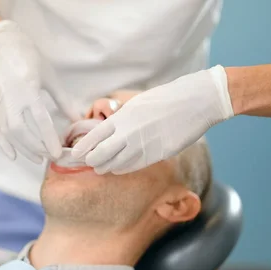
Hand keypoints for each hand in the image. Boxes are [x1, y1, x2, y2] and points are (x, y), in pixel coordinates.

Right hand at [0, 20, 78, 162]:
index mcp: (27, 88)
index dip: (49, 139)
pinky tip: (13, 155)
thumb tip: (78, 119)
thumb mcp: (49, 77)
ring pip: (6, 132)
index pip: (39, 120)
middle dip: (35, 147)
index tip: (58, 153)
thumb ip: (63, 100)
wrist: (0, 45)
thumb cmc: (29, 58)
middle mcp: (9, 97)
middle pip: (20, 130)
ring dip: (22, 148)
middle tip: (49, 157)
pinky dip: (2, 144)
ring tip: (37, 158)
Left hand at [72, 66, 233, 174]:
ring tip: (101, 168)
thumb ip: (122, 119)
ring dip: (106, 167)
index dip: (83, 148)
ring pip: (116, 165)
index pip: (95, 136)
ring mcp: (143, 146)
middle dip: (92, 161)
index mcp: (123, 117)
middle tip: (89, 163)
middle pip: (101, 155)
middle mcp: (129, 133)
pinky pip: (134, 166)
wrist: (195, 102)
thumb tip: (108, 130)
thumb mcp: (137, 104)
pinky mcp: (157, 155)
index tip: (75, 154)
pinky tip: (118, 169)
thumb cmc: (166, 99)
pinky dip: (122, 169)